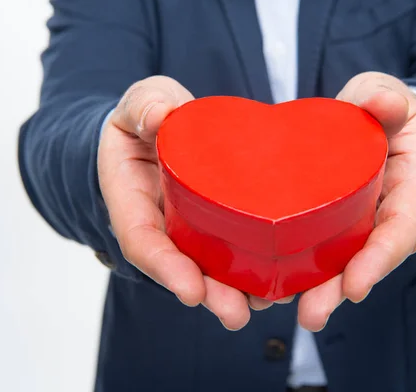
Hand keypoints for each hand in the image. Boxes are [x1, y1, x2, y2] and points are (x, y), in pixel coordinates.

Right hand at [98, 76, 276, 329]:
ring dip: (236, 292)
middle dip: (209, 292)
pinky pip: (234, 249)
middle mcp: (163, 223)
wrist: (167, 125)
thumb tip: (159, 115)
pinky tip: (282, 281)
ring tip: (265, 303)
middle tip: (235, 313)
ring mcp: (191, 227)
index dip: (165, 267)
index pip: (143, 240)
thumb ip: (146, 105)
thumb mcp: (142, 101)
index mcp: (134, 199)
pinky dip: (255, 268)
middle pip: (181, 267)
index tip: (190, 289)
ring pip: (210, 267)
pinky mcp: (219, 223)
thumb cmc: (150, 114)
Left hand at [297, 72, 415, 330]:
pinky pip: (319, 250)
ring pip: (339, 263)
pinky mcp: (333, 224)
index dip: (379, 258)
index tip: (356, 285)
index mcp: (411, 189)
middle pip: (366, 260)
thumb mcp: (390, 96)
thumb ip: (385, 97)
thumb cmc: (387, 111)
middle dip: (339, 289)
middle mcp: (386, 217)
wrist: (378, 123)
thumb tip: (381, 103)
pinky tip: (268, 286)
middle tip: (311, 315)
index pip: (400, 229)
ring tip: (284, 310)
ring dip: (316, 291)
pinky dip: (297, 269)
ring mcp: (359, 225)